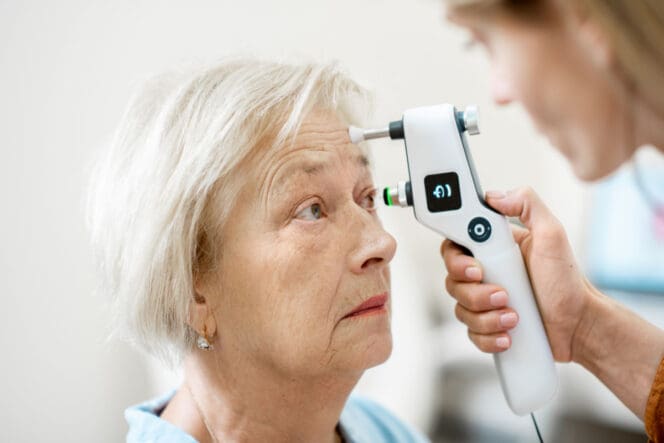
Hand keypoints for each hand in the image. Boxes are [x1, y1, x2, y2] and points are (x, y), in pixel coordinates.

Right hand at [441, 187, 592, 361]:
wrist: (579, 326)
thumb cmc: (567, 281)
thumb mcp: (552, 234)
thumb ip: (528, 204)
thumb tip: (495, 196)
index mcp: (492, 248)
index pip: (454, 246)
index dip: (456, 259)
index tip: (476, 268)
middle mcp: (484, 273)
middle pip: (452, 280)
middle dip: (475, 292)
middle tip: (503, 294)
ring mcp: (483, 301)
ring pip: (460, 308)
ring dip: (486, 316)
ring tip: (514, 316)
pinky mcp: (487, 325)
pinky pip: (470, 332)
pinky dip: (488, 335)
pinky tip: (508, 334)